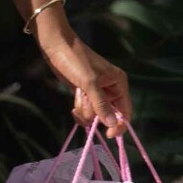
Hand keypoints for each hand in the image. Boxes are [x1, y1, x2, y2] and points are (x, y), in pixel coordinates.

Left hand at [33, 19, 130, 136]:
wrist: (56, 47)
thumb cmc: (76, 61)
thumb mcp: (90, 83)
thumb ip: (101, 105)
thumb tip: (112, 124)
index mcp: (119, 83)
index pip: (125, 111)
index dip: (119, 125)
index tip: (107, 135)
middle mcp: (110, 89)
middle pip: (107, 115)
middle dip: (94, 112)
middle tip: (84, 99)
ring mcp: (97, 92)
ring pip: (94, 114)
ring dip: (84, 109)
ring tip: (78, 94)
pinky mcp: (84, 93)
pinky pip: (85, 110)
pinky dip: (79, 110)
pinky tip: (73, 104)